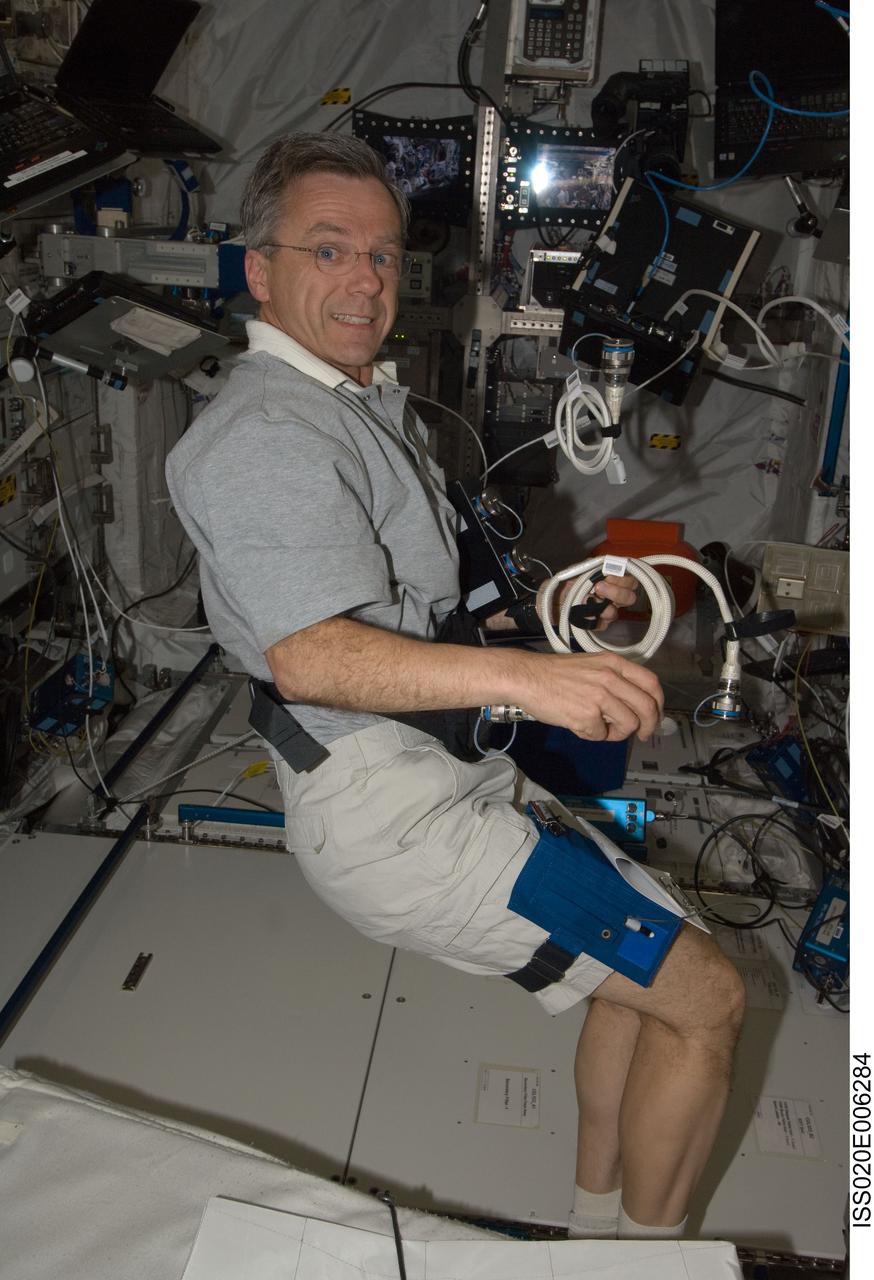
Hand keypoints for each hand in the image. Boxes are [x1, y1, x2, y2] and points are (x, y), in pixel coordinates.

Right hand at [510, 648, 662, 741]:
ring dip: (617, 732)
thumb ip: (615, 680)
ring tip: (600, 727)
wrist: (527, 677)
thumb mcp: (593, 665)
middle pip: (647, 707)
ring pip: (629, 724)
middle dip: (649, 726)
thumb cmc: (555, 673)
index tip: (655, 716)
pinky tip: (579, 724)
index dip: (658, 704)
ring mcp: (600, 697)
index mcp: (614, 663)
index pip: (652, 683)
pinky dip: (593, 735)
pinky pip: (602, 735)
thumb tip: (633, 704)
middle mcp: (611, 678)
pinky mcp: (587, 715)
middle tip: (643, 734)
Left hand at [545, 571, 637, 632]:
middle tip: (598, 588)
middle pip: (629, 597)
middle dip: (617, 592)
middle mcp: (609, 596)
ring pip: (615, 613)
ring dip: (606, 607)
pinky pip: (601, 626)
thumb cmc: (560, 584)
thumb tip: (607, 567)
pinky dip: (595, 620)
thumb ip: (591, 568)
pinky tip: (587, 614)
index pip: (629, 579)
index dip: (624, 578)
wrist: (543, 601)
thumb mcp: (575, 571)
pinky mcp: (593, 624)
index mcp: (609, 580)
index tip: (609, 575)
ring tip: (591, 601)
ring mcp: (602, 611)